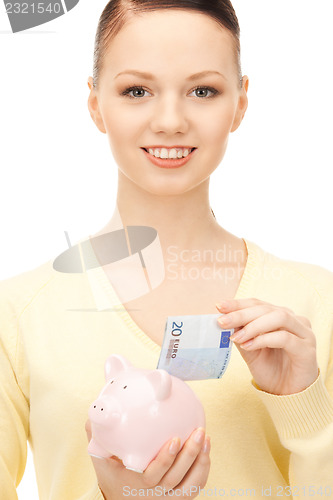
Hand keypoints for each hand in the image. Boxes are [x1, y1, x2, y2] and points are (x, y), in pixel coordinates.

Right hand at [85, 419, 209, 498]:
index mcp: (134, 482)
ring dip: (200, 462)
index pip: (152, 476)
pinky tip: (206, 448)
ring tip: (205, 437)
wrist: (118, 493)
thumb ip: (97, 431)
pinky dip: (202, 469)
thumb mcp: (99, 452)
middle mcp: (152, 493)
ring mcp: (165, 497)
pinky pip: (194, 486)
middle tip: (199, 432)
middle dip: (190, 456)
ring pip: (189, 486)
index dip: (165, 460)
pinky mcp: (176, 496)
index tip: (175, 439)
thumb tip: (99, 408)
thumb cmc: (111, 468)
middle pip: (175, 479)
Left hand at [216, 298, 318, 394]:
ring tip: (236, 337)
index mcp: (280, 315)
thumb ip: (240, 333)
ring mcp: (303, 333)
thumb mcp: (249, 349)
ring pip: (279, 318)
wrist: (287, 395)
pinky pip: (285, 338)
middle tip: (222, 321)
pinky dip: (264, 340)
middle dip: (241, 314)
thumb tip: (224, 319)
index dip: (238, 304)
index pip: (257, 303)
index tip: (219, 306)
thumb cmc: (270, 369)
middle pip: (266, 309)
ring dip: (253, 326)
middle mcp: (294, 320)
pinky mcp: (307, 349)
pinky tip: (248, 346)